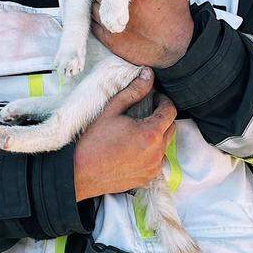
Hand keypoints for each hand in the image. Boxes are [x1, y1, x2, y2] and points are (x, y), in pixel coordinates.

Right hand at [73, 68, 176, 201]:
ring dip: (157, 136)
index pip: (170, 111)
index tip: (153, 98)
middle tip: (145, 112)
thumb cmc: (94, 140)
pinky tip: (134, 149)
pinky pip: (157, 161)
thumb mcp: (112, 110)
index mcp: (150, 133)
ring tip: (138, 132)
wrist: (81, 173)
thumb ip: (134, 91)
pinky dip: (151, 153)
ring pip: (165, 146)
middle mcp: (157, 152)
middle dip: (162, 117)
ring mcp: (154, 167)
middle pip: (171, 128)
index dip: (163, 101)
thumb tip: (148, 74)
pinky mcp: (148, 178)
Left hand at [75, 0, 193, 67]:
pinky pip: (93, 24)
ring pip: (93, 5)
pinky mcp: (108, 38)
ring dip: (98, 3)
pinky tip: (108, 18)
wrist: (175, 47)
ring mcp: (111, 20)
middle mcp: (118, 2)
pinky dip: (97, 19)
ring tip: (112, 6)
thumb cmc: (175, 14)